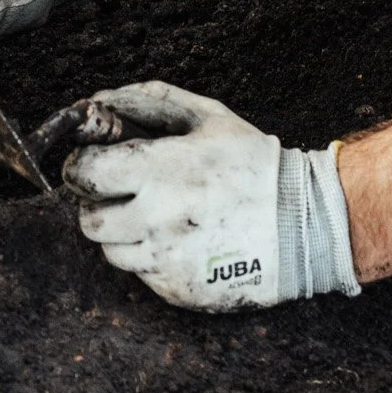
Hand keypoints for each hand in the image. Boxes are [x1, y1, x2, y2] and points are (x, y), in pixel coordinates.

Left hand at [63, 80, 359, 311]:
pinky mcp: (178, 291)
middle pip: (87, 220)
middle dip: (98, 205)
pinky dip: (153, 259)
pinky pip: (143, 276)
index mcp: (158, 172)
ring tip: (159, 219)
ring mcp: (166, 260)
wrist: (307, 225)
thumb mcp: (208, 118)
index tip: (96, 166)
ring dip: (123, 235)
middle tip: (124, 195)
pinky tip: (183, 241)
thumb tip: (99, 101)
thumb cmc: (254, 166)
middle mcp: (156, 219)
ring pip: (111, 252)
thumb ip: (149, 101)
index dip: (83, 168)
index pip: (83, 174)